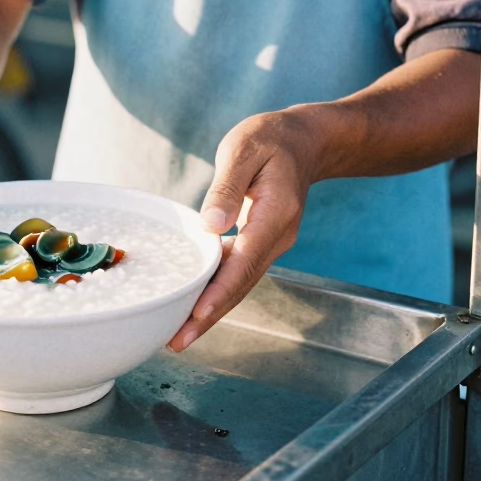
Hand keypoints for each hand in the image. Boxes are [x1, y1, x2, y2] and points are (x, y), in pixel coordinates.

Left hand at [168, 110, 315, 351]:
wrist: (303, 140)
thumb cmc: (270, 139)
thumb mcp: (244, 149)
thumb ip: (227, 188)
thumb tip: (210, 224)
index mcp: (275, 213)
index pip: (245, 261)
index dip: (220, 290)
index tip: (197, 315)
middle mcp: (278, 235)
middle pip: (242, 283)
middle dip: (211, 314)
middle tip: (177, 341)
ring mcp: (272, 241)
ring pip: (241, 282)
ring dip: (213, 308)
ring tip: (180, 332)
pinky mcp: (262, 241)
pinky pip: (240, 270)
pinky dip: (218, 288)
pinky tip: (195, 301)